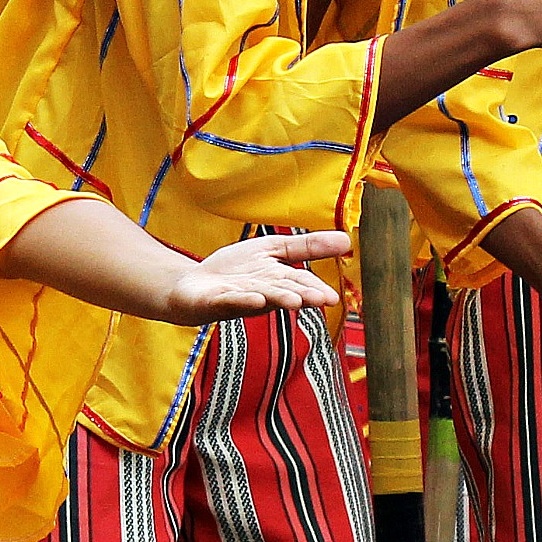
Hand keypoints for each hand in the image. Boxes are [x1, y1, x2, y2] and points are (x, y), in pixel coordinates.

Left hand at [163, 231, 348, 322]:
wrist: (194, 285)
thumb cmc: (235, 271)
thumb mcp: (272, 250)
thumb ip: (305, 247)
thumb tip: (347, 239)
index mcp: (277, 281)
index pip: (300, 283)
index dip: (316, 290)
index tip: (334, 298)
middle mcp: (262, 293)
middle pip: (284, 292)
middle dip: (302, 296)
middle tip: (322, 300)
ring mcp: (239, 299)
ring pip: (262, 298)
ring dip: (278, 299)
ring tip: (294, 301)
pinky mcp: (215, 302)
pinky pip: (230, 301)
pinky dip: (242, 300)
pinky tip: (254, 298)